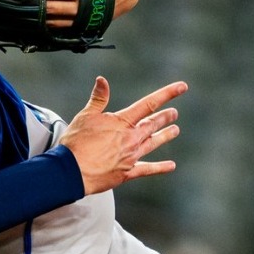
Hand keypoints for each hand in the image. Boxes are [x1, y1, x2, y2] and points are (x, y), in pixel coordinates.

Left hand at [22, 0, 146, 27]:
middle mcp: (82, 4)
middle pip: (54, 6)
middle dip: (35, 2)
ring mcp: (82, 18)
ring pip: (56, 20)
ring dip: (38, 16)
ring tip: (20, 10)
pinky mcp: (82, 26)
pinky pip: (62, 28)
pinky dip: (48, 25)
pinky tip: (34, 21)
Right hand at [61, 77, 188, 194]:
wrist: (72, 171)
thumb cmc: (76, 143)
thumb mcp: (85, 116)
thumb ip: (98, 98)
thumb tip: (102, 80)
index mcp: (122, 122)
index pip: (149, 104)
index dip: (167, 94)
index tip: (182, 87)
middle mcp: (131, 139)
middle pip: (153, 124)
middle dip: (165, 117)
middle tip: (174, 114)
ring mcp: (131, 156)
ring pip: (153, 143)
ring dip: (165, 136)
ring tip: (175, 131)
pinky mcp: (127, 173)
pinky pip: (148, 169)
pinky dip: (160, 167)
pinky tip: (171, 166)